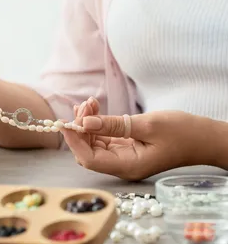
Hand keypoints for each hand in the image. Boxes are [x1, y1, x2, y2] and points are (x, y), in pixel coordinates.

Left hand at [62, 103, 210, 180]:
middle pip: (87, 151)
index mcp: (127, 166)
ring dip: (87, 123)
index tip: (64, 122)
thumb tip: (85, 122)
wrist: (204, 138)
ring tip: (89, 102)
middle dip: (80, 128)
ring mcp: (123, 157)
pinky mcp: (126, 148)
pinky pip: (103, 139)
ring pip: (93, 143)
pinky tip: (94, 108)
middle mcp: (121, 165)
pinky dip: (96, 124)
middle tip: (84, 105)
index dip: (74, 141)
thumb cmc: (182, 132)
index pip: (89, 159)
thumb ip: (113, 125)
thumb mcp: (147, 125)